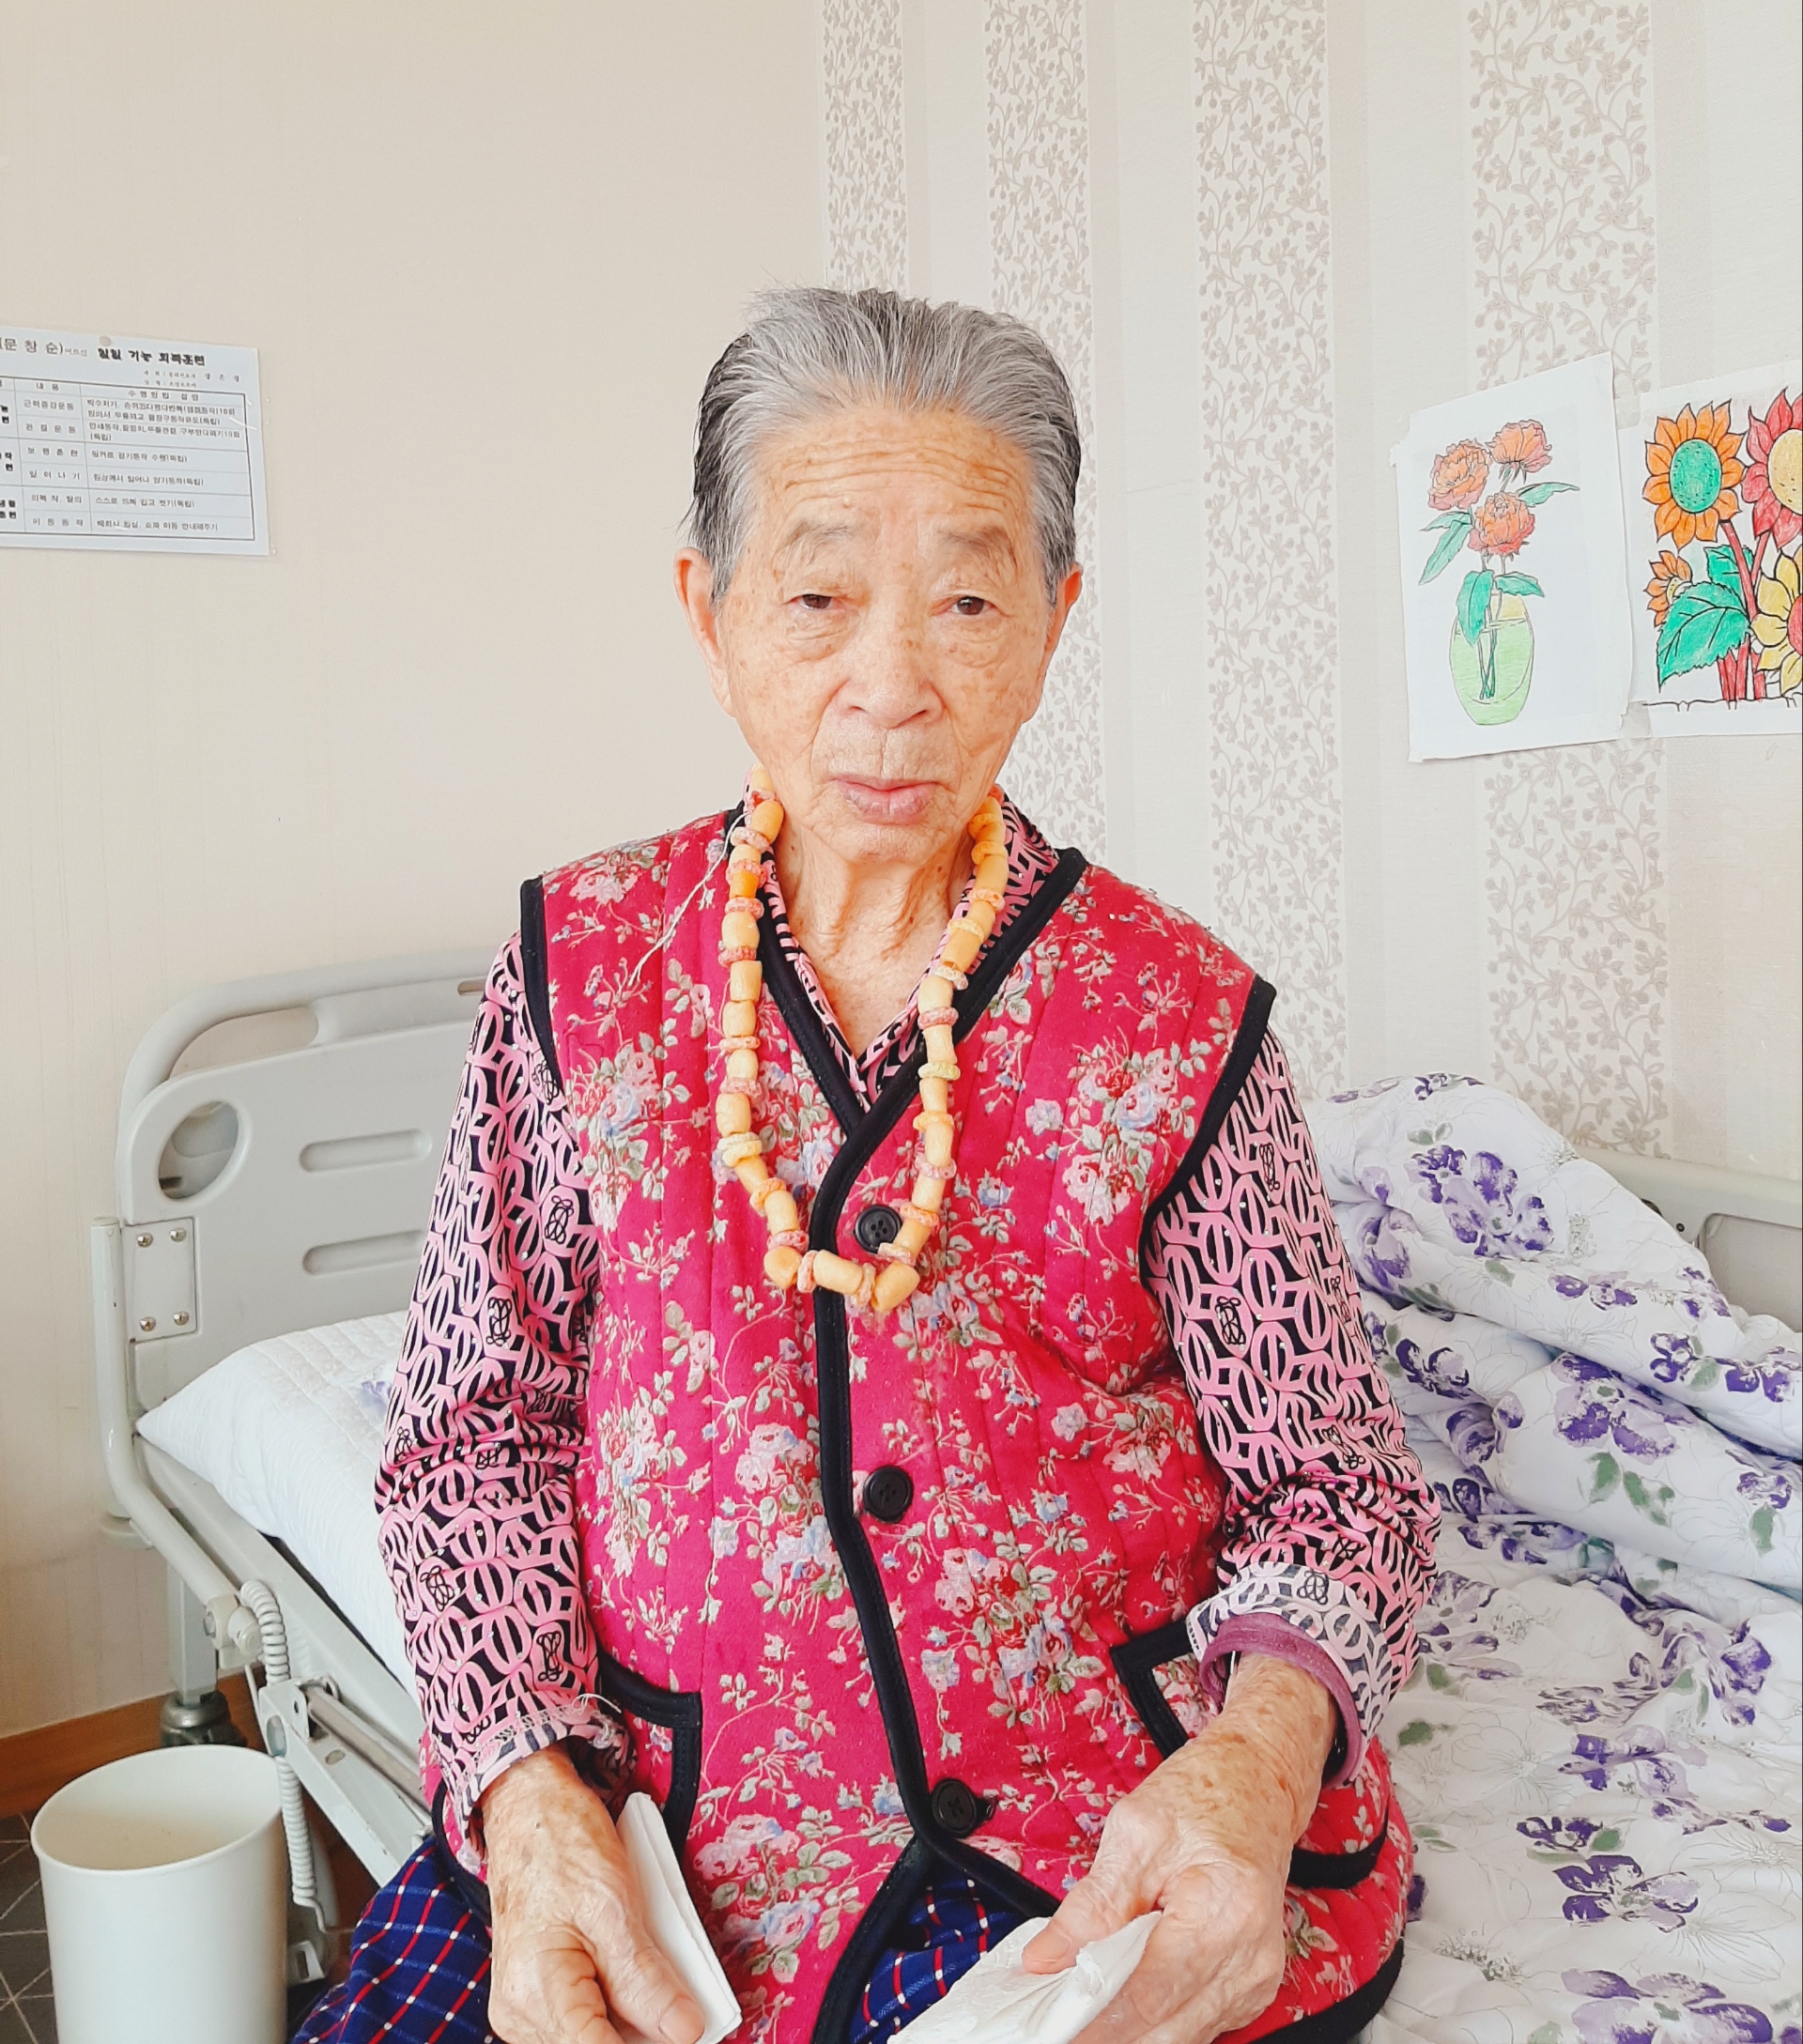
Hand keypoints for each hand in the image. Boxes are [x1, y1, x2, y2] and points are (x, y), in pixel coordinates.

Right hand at [480, 1745, 704, 2043]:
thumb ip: (646, 1978)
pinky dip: (617, 1997)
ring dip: (633, 2012)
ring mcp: (525, 2004)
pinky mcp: (536, 1991)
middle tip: (684, 1994)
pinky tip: (631, 1962)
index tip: (690, 2031)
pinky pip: (585, 2013)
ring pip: (594, 2033)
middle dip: (647, 2027)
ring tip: (654, 1961)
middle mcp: (521, 2011)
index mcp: (537, 1994)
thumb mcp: (613, 1905)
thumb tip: (685, 2031)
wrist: (525, 1803)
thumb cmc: (560, 1841)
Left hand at [1021, 1656, 1334, 2043]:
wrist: (1258, 1784)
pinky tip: (1122, 1993)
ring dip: (1128, 2027)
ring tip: (1082, 2000)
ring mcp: (1255, 1980)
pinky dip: (1153, 2017)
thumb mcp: (1135, 1833)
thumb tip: (1043, 1960)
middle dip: (1107, 2028)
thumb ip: (1089, 1905)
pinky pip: (1193, 2024)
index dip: (1095, 2018)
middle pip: (1166, 2029)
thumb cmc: (1205, 1796)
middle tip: (1058, 2014)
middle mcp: (1250, 1958)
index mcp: (1225, 1911)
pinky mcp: (1248, 1990)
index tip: (1053, 2024)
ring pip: (1178, 2035)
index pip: (1150, 1994)